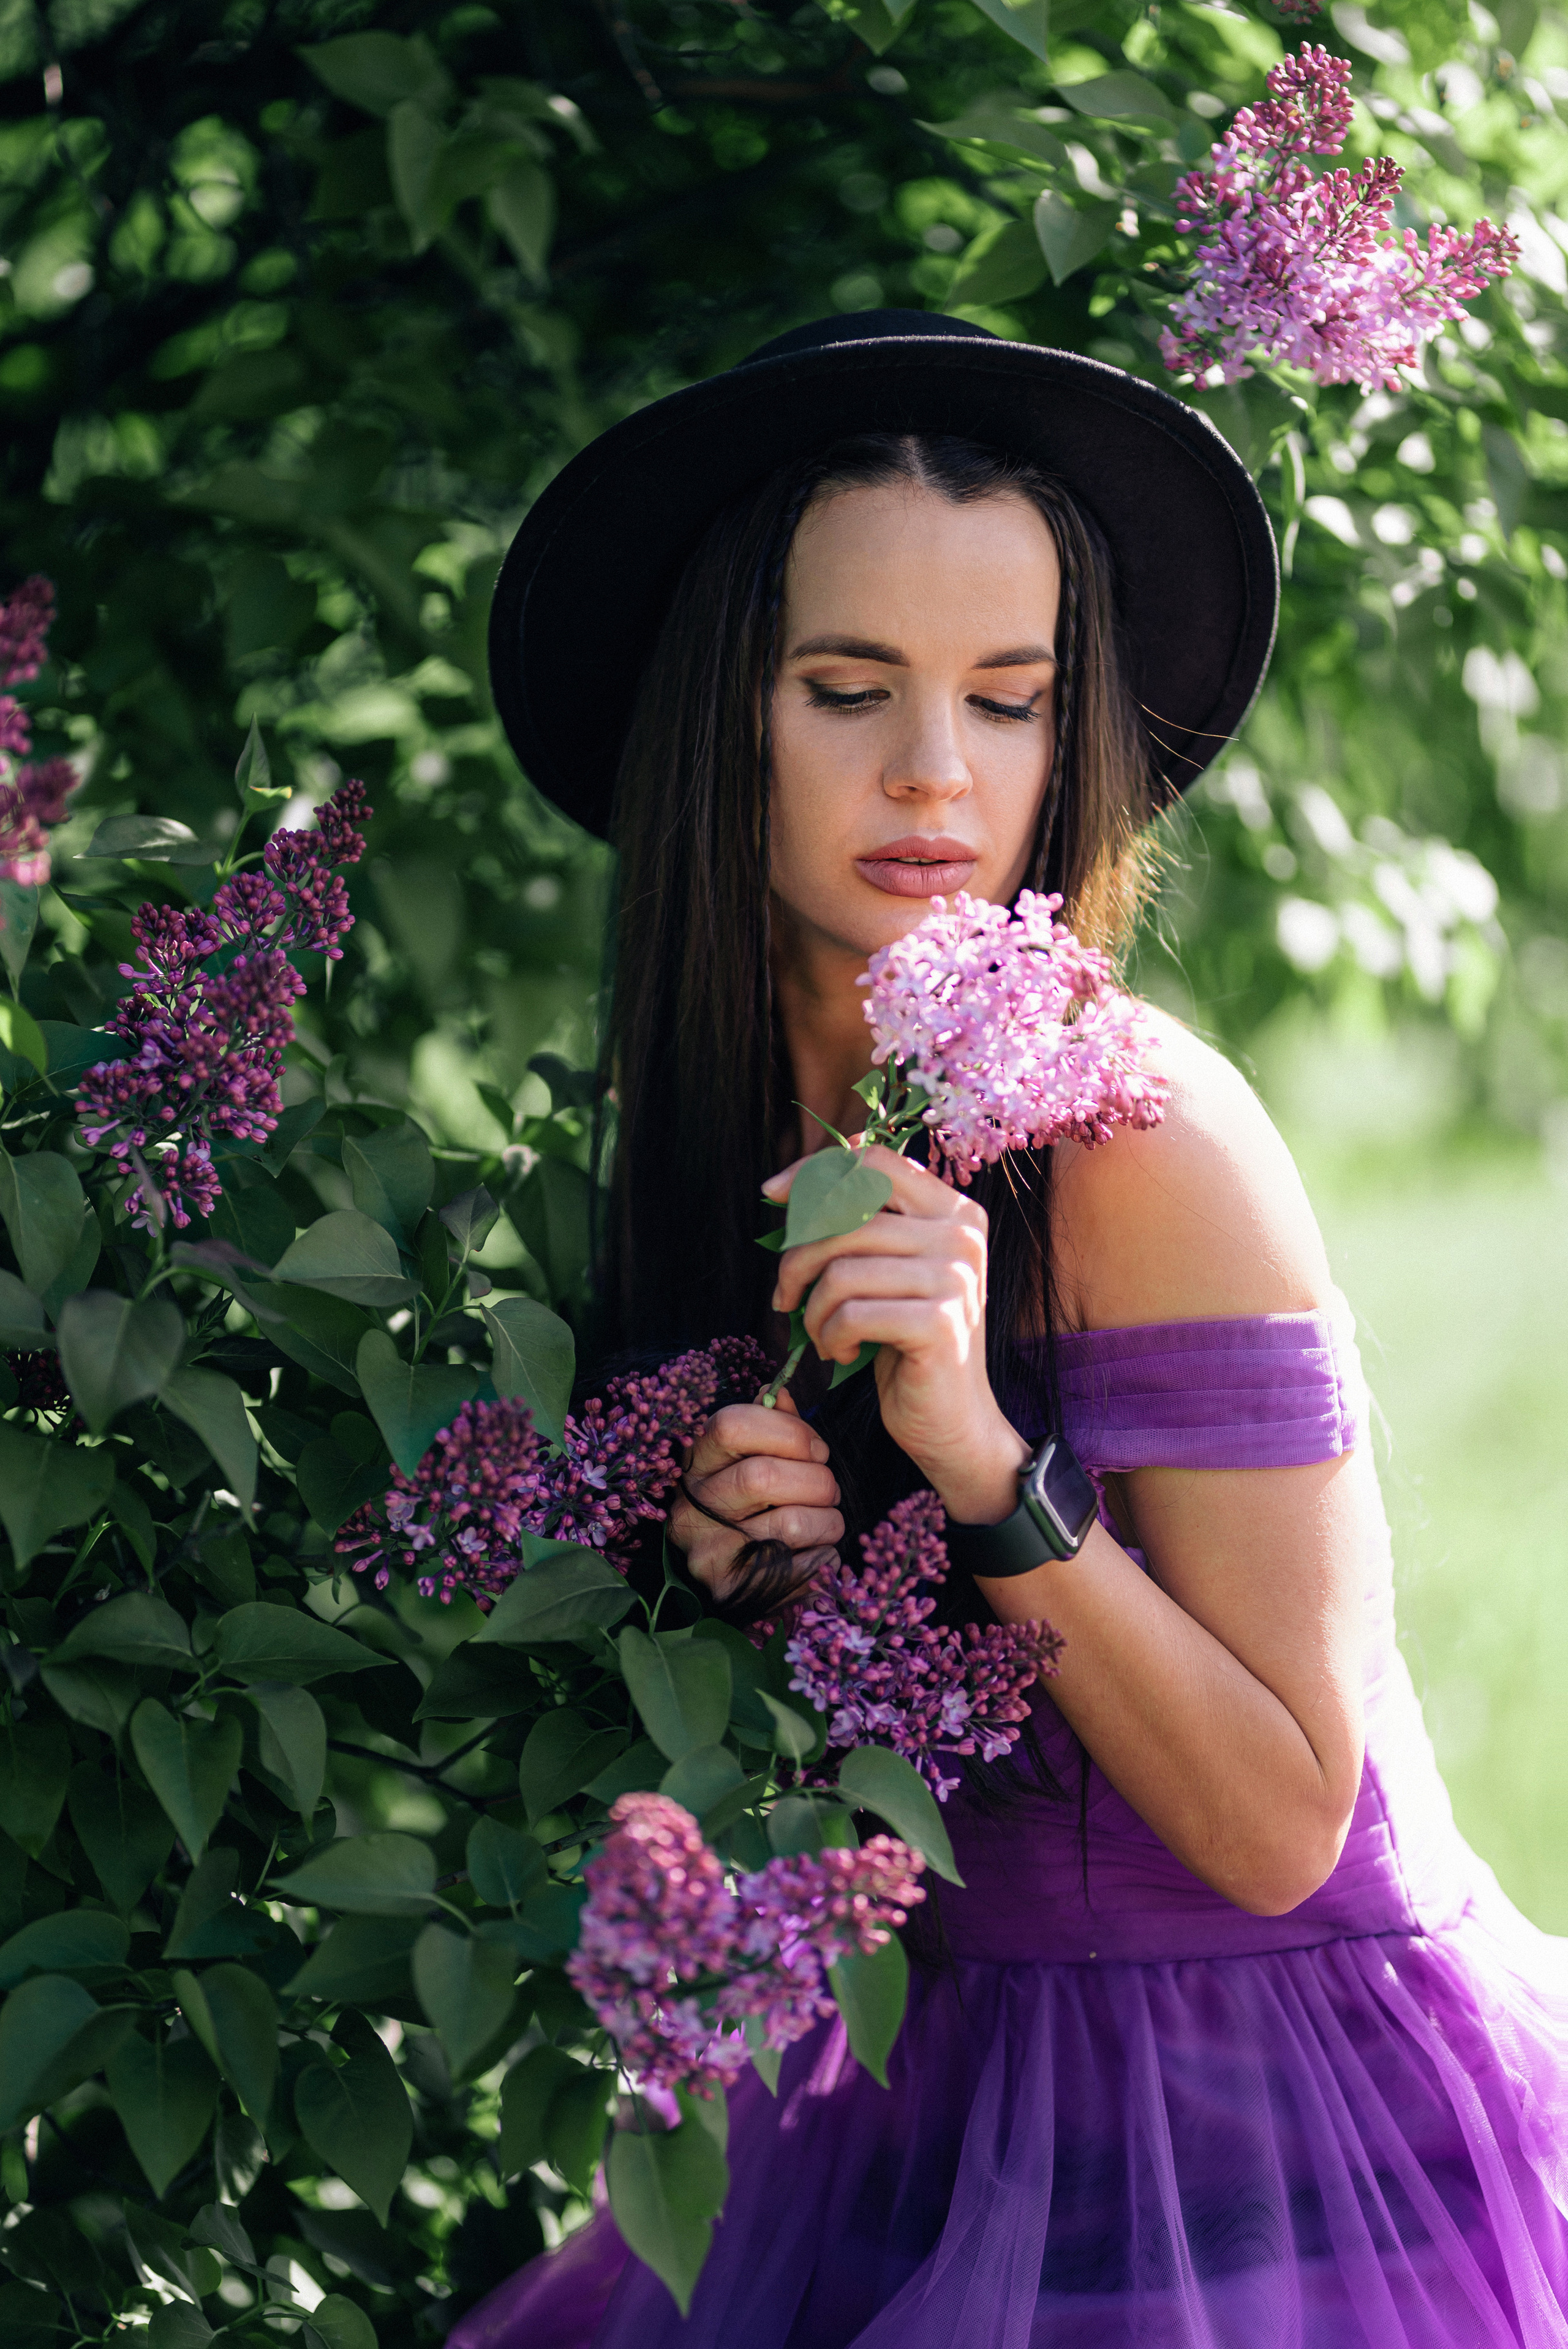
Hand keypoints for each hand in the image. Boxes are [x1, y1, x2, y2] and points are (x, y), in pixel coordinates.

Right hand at [668, 1393, 842, 1601]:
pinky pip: (803, 1566)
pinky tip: (814, 1552)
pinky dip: (825, 1555)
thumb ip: (768, 1424)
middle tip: (828, 1489)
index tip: (815, 1449)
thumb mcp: (751, 1458)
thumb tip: (778, 1392)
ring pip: (791, 1523)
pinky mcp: (733, 1588)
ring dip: (828, 1520)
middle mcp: (691, 1505)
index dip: (788, 1431)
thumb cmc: (750, 1504)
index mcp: (696, 1462)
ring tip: (825, 1522)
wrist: (732, 1574)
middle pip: (763, 1476)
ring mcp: (707, 1549)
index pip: (732, 1425)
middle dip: (817, 1480)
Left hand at [766, 1143, 1027, 1522]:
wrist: (951, 1420)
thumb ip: (860, 1223)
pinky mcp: (940, 1322)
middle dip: (797, 1258)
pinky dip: (830, 1337)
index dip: (814, 1171)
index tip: (772, 1195)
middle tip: (785, 1297)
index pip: (873, 1161)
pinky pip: (851, 1313)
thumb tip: (792, 1187)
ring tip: (820, 1334)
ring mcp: (956, 1277)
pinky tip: (843, 1352)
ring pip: (842, 1268)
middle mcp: (961, 1234)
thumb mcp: (886, 1271)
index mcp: (952, 1210)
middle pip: (846, 1216)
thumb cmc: (906, 1343)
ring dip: (812, 1309)